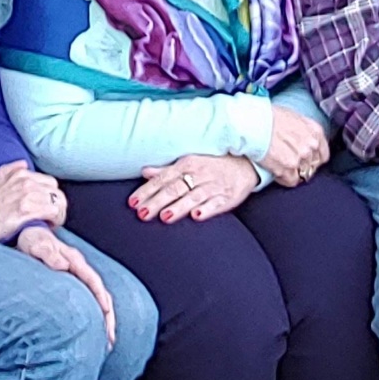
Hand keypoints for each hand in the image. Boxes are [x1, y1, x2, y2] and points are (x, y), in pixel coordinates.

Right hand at [0, 159, 66, 240]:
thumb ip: (8, 170)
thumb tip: (23, 163)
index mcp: (20, 174)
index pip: (49, 182)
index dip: (49, 196)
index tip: (45, 207)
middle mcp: (27, 181)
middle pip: (57, 192)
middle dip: (56, 205)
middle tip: (50, 217)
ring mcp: (29, 194)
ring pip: (59, 202)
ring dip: (57, 214)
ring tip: (50, 223)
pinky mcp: (30, 209)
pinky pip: (55, 212)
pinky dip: (54, 220)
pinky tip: (48, 226)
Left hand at [17, 224, 115, 345]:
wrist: (32, 238)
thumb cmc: (33, 242)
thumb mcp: (37, 244)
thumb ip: (48, 253)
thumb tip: (63, 265)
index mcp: (74, 260)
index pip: (92, 279)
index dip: (100, 295)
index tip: (105, 311)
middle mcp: (81, 269)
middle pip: (101, 293)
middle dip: (108, 316)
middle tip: (110, 338)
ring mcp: (80, 277)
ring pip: (99, 300)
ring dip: (105, 320)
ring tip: (108, 342)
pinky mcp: (76, 284)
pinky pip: (90, 302)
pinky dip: (96, 317)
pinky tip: (96, 332)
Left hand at [129, 153, 257, 223]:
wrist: (246, 163)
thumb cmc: (213, 164)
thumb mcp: (189, 162)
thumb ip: (166, 170)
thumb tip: (144, 172)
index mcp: (187, 165)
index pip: (162, 179)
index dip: (146, 191)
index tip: (132, 202)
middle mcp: (199, 175)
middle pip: (175, 189)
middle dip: (157, 201)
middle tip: (142, 213)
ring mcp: (213, 186)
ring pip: (193, 197)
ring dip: (179, 207)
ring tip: (165, 217)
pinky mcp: (227, 197)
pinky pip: (216, 204)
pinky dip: (206, 210)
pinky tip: (196, 217)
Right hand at [263, 105, 329, 188]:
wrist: (253, 123)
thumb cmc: (269, 117)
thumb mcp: (294, 117)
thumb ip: (304, 131)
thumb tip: (304, 140)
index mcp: (315, 131)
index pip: (323, 155)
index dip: (314, 159)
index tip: (306, 161)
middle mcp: (311, 145)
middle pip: (312, 165)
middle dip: (302, 165)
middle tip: (289, 162)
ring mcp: (300, 157)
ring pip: (303, 174)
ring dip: (293, 172)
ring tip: (281, 165)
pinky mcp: (287, 168)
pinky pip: (291, 181)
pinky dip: (284, 178)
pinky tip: (276, 172)